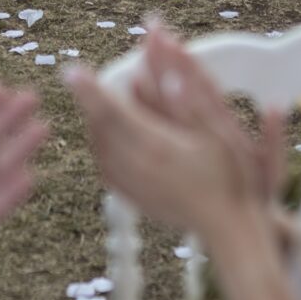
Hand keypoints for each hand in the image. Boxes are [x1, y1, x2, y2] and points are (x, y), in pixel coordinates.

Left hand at [64, 23, 284, 232]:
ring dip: (96, 122)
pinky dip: (102, 146)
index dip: (90, 91)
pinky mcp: (133, 197)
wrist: (228, 227)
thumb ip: (190, 98)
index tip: (71, 72)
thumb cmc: (229, 175)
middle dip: (91, 101)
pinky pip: (105, 167)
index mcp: (156, 145)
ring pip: (99, 146)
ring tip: (100, 104)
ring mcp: (133, 184)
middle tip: (85, 81)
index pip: (113, 111)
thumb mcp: (217, 131)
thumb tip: (169, 75)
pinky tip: (110, 137)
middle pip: (100, 127)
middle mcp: (138, 165)